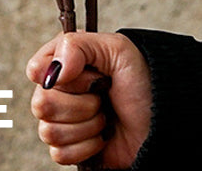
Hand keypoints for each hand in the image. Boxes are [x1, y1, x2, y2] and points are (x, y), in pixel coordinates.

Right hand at [26, 32, 152, 167]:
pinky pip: (59, 155)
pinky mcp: (71, 148)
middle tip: (102, 96)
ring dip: (85, 126)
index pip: (36, 71)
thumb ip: (76, 46)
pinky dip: (86, 147)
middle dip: (79, 104)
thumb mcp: (115, 48)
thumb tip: (51, 72)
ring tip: (105, 116)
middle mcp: (59, 91)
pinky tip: (102, 137)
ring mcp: (63, 121)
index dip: (62, 76)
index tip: (91, 73)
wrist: (165, 120)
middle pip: (41, 104)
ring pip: (48, 132)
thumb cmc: (142, 80)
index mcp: (63, 62)